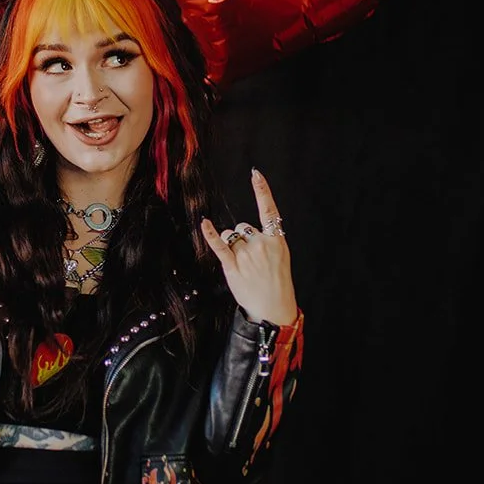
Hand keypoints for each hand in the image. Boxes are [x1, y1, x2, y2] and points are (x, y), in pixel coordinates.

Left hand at [201, 168, 297, 325]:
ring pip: (230, 237)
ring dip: (232, 246)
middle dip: (242, 239)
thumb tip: (244, 232)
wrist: (274, 309)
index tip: (255, 174)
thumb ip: (266, 241)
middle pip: (242, 227)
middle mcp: (261, 244)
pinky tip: (204, 223)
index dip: (262, 191)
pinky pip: (220, 246)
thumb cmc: (276, 283)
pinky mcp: (233, 266)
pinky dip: (211, 235)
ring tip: (243, 265)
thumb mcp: (280, 258)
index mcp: (277, 241)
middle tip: (251, 261)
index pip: (269, 211)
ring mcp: (247, 255)